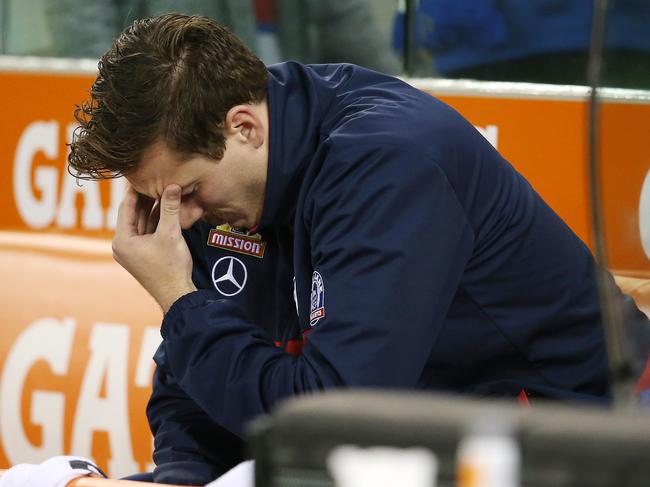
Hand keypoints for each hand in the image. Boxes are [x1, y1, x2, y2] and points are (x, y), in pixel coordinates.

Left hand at [112, 183, 196, 312]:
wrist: (176, 294)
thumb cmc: (171, 267)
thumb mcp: (170, 233)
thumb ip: (170, 208)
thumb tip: (173, 185)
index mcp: (122, 240)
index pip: (126, 207)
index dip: (135, 190)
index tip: (141, 174)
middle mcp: (123, 245)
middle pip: (133, 214)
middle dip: (146, 198)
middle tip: (155, 179)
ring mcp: (133, 251)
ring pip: (142, 223)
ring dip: (153, 209)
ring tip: (163, 189)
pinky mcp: (144, 255)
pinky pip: (148, 232)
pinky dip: (156, 221)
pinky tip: (166, 208)